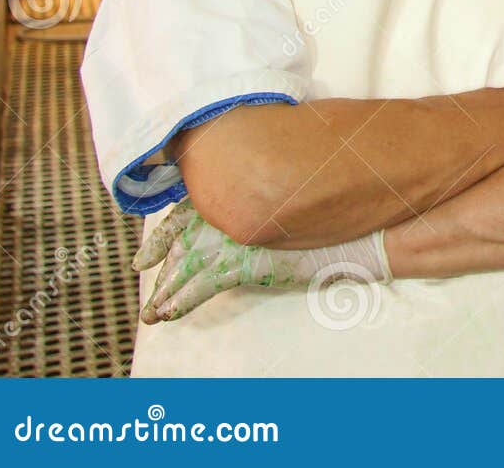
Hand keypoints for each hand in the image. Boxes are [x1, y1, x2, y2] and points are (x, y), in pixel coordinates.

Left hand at [133, 200, 389, 323]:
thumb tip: (266, 190)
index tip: (154, 240)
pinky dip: (183, 299)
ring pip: (188, 264)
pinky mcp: (246, 262)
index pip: (194, 206)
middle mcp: (234, 210)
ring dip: (166, 289)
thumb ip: (274, 190)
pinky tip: (168, 313)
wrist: (363, 226)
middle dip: (160, 255)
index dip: (170, 224)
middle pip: (183, 234)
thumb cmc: (340, 203)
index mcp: (242, 188)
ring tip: (151, 310)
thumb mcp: (300, 190)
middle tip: (140, 269)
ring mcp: (239, 237)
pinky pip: (204, 284)